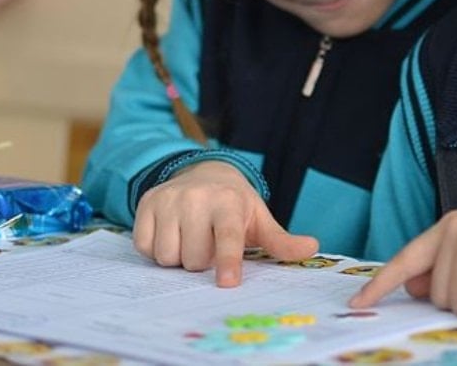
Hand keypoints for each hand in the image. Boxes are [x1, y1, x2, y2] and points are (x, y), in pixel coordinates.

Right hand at [133, 161, 318, 286]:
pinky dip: (156, 250)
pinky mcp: (146, 202)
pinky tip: (171, 234)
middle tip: (208, 245)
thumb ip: (280, 241)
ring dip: (178, 258)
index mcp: (228, 202)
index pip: (227, 237)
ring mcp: (168, 198)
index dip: (227, 261)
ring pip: (166, 255)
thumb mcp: (259, 220)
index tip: (227, 283)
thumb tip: (311, 248)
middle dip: (200, 262)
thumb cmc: (234, 206)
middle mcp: (196, 197)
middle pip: (193, 258)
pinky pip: (145, 247)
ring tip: (190, 240)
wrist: (204, 173)